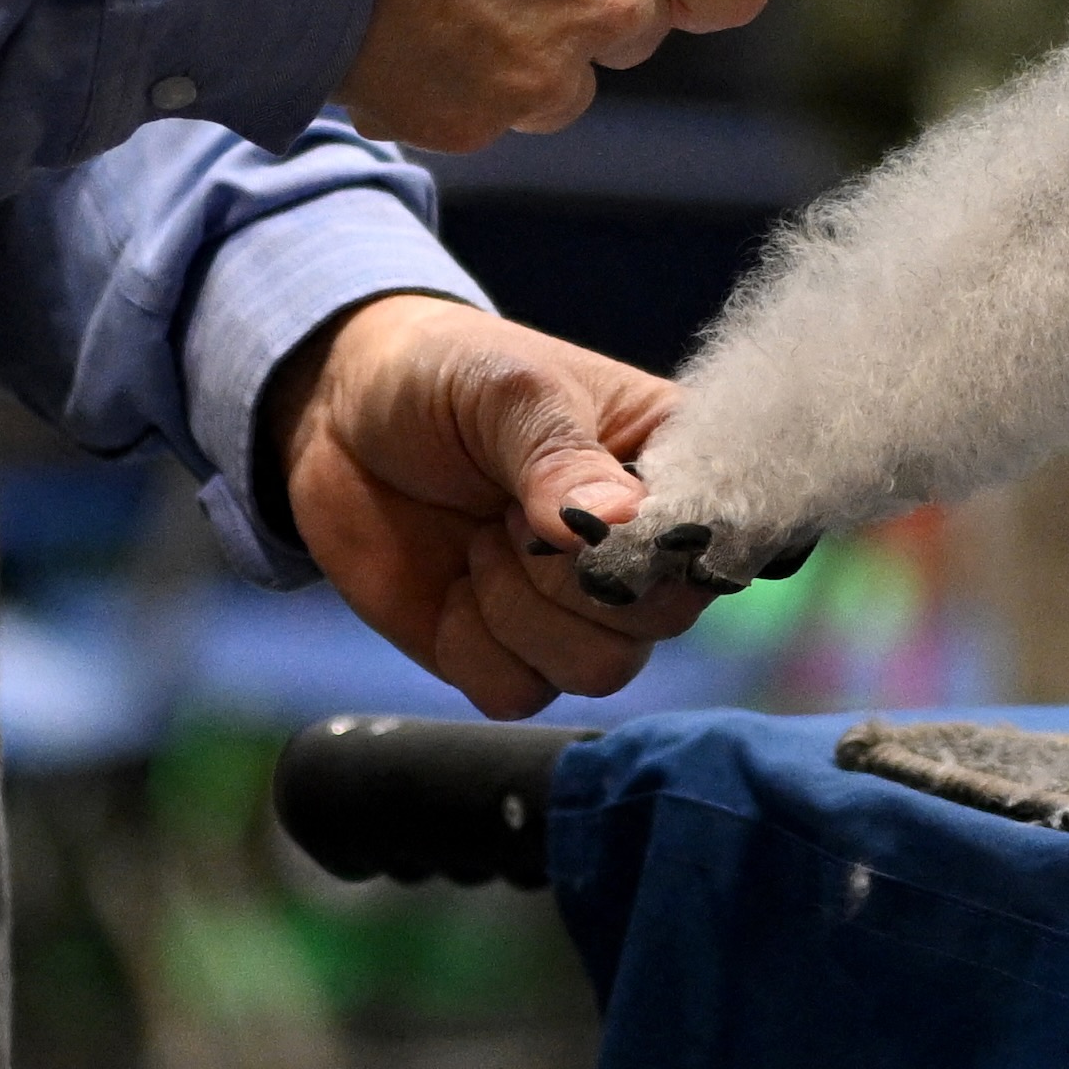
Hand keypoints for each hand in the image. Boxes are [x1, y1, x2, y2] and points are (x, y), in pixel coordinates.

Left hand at [279, 295, 723, 715]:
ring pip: (600, 668)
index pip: (730, 528)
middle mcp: (638, 549)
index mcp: (669, 465)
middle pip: (667, 616)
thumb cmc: (447, 374)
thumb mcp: (508, 389)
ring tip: (483, 536)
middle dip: (579, 576)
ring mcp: (574, 611)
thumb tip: (618, 524)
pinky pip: (520, 693)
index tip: (614, 523)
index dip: (677, 541)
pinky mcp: (506, 655)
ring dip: (521, 608)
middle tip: (516, 513)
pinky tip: (455, 583)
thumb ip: (559, 455)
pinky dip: (475, 646)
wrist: (338, 413)